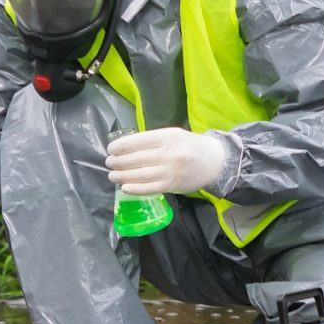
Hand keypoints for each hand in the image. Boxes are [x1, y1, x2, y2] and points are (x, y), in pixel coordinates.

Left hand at [105, 127, 224, 194]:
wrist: (215, 162)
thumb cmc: (190, 146)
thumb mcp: (174, 135)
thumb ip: (153, 140)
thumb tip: (126, 147)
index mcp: (168, 137)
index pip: (137, 141)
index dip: (120, 146)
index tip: (110, 149)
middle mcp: (169, 153)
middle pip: (136, 159)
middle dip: (118, 162)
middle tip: (108, 163)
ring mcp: (170, 171)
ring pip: (140, 174)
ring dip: (122, 176)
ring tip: (112, 175)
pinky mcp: (172, 185)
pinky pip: (149, 188)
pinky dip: (135, 188)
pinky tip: (125, 187)